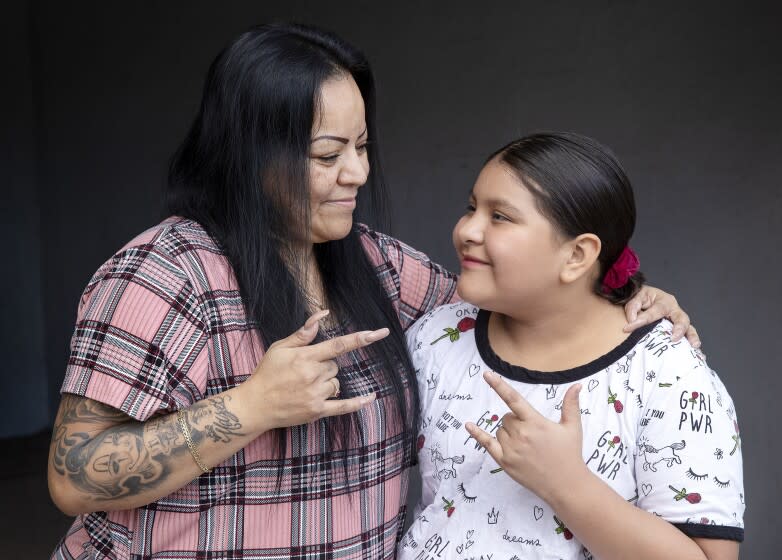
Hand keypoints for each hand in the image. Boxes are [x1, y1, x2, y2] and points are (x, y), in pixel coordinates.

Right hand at [245, 310, 381, 431]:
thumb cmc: (267, 373)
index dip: (361, 338)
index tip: (379, 333)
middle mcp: (313, 375)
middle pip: (335, 366)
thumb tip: (323, 314)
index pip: (339, 345)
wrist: (255, 405)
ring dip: (327, 383)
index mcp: (305, 357)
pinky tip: (371, 397)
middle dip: (324, 367)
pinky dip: (358, 403)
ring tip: (303, 387)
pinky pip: (343, 406)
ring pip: (336, 383)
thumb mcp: (280, 348)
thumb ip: (303, 333)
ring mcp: (315, 395)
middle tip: (303, 373)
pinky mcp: (317, 411)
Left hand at [465, 372, 588, 504]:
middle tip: (532, 436)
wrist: (566, 485)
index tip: (487, 374)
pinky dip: (477, 434)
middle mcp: (521, 434)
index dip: (499, 385)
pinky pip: (486, 443)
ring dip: (508, 433)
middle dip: (516, 422)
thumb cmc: (570, 454)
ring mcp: (511, 448)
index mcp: (536, 422)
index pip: (514, 399)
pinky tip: (468, 425)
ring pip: (499, 430)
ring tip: (527, 446)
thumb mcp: (572, 428)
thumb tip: (577, 385)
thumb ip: (571, 404)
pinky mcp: (504, 462)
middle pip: (507, 418)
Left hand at [623, 285, 699, 347]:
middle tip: (674, 338)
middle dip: (679, 328)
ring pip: (689, 328)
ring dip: (691, 337)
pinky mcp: (678, 330)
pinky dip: (690, 344)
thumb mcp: (635, 298)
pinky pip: (687, 336)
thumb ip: (633, 307)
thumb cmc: (641, 299)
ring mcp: (678, 321)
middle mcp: (674, 310)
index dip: (641, 320)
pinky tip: (693, 352)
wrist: (643, 300)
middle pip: (681, 318)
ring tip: (693, 346)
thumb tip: (633, 320)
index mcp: (664, 301)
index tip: (628, 328)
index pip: (654, 312)